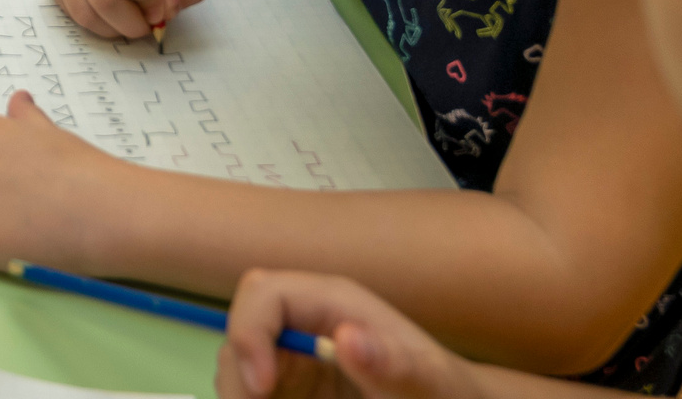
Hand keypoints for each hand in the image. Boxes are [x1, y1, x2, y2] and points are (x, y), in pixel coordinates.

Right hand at [46, 0, 206, 39]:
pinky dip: (98, 25)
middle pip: (105, 0)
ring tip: (132, 21)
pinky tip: (113, 16)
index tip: (161, 3)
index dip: (152, 0)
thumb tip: (167, 12)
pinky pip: (73, 14)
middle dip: (134, 22)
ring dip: (116, 28)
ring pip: (86, 13)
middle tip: (149, 23)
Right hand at [218, 271, 495, 398]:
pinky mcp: (293, 385)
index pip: (263, 293)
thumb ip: (392, 362)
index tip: (262, 387)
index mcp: (331, 302)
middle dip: (239, 374)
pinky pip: (254, 390)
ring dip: (241, 392)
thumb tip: (345, 336)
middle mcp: (304, 322)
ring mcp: (295, 355)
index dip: (249, 332)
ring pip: (239, 365)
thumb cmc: (442, 391)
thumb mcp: (425, 383)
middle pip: (241, 331)